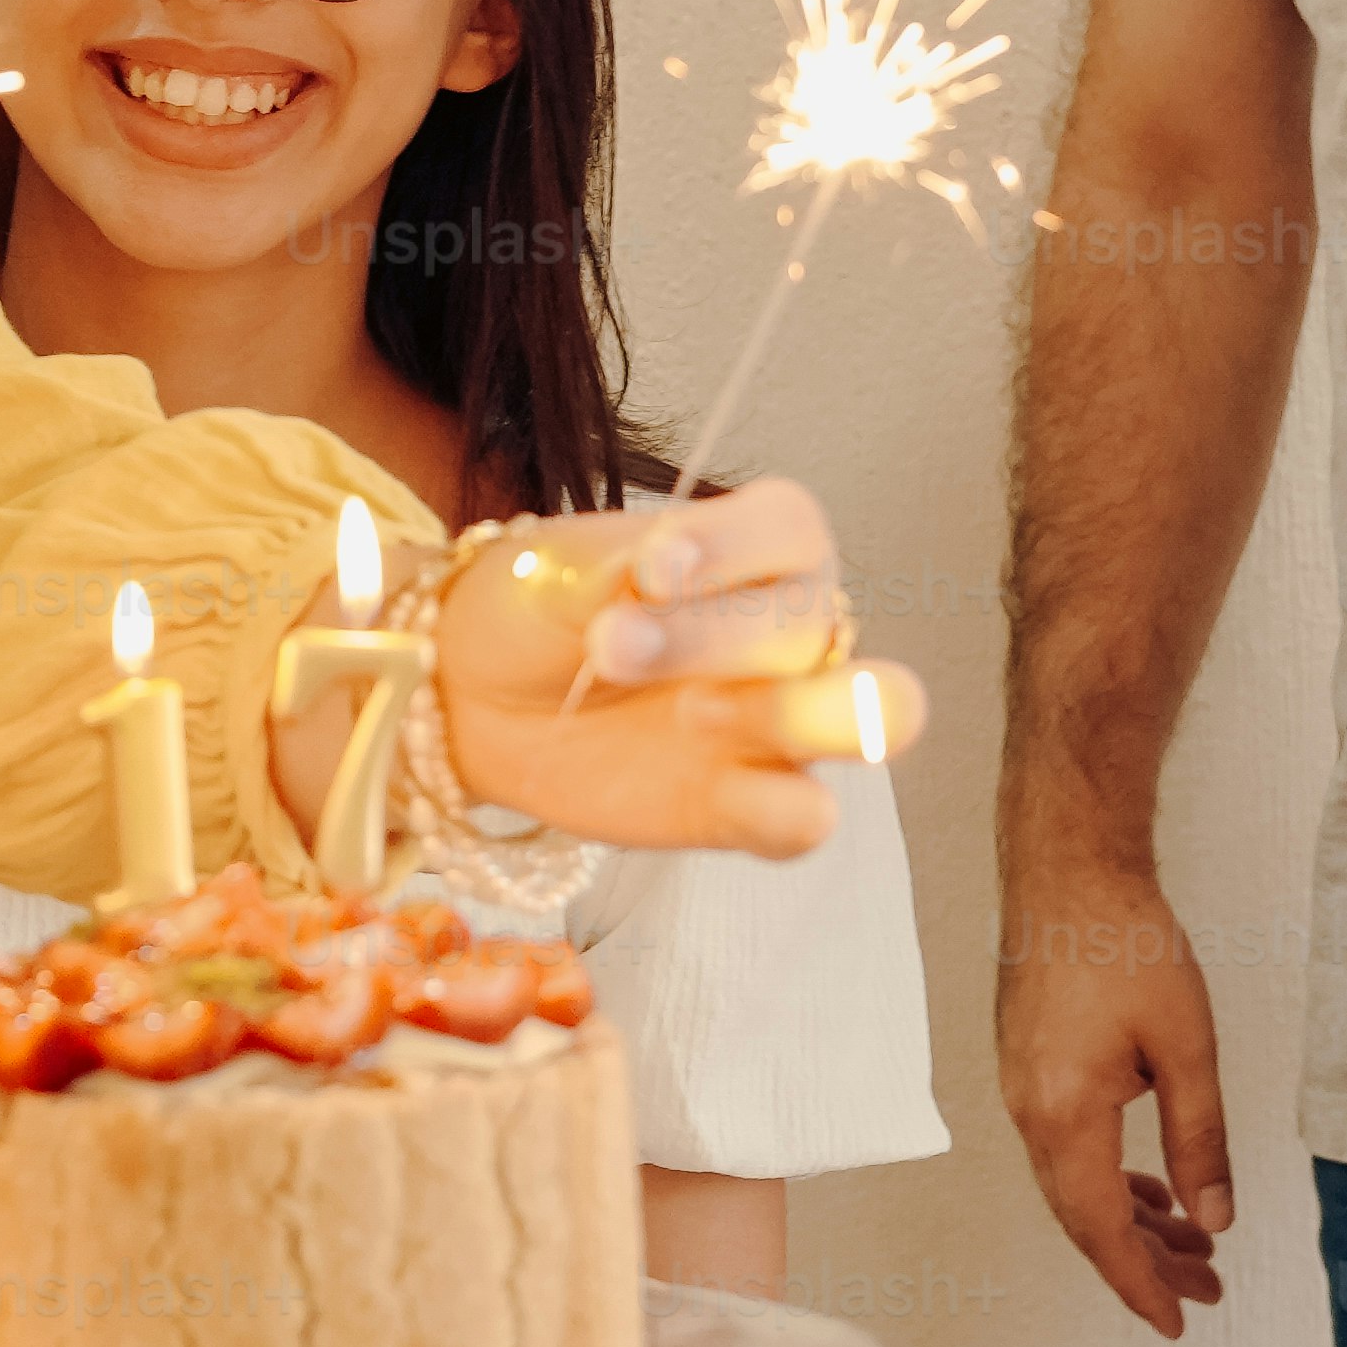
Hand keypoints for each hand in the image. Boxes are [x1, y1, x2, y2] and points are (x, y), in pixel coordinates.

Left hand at [426, 477, 916, 857]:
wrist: (483, 698)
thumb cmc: (540, 611)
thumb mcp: (554, 572)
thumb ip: (610, 572)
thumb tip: (655, 575)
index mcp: (756, 546)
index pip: (788, 528)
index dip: (729, 545)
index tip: (651, 567)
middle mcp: (793, 630)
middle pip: (807, 625)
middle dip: (712, 636)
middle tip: (611, 645)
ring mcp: (780, 724)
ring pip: (863, 717)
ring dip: (785, 714)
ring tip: (690, 714)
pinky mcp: (752, 806)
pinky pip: (810, 817)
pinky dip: (789, 813)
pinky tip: (722, 792)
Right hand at [998, 857, 1231, 1331]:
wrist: (1067, 871)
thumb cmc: (1125, 945)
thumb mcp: (1186, 1048)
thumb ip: (1200, 1141)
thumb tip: (1214, 1220)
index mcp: (1064, 1117)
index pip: (1101, 1228)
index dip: (1139, 1283)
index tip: (1177, 1322)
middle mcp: (1029, 1113)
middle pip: (1083, 1217)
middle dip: (1143, 1261)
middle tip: (1206, 1289)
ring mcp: (1022, 1090)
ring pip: (1074, 1184)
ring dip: (1130, 1221)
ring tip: (1193, 1246)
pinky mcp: (1028, 1067)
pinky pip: (1066, 1149)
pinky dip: (1109, 1179)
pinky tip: (1151, 1189)